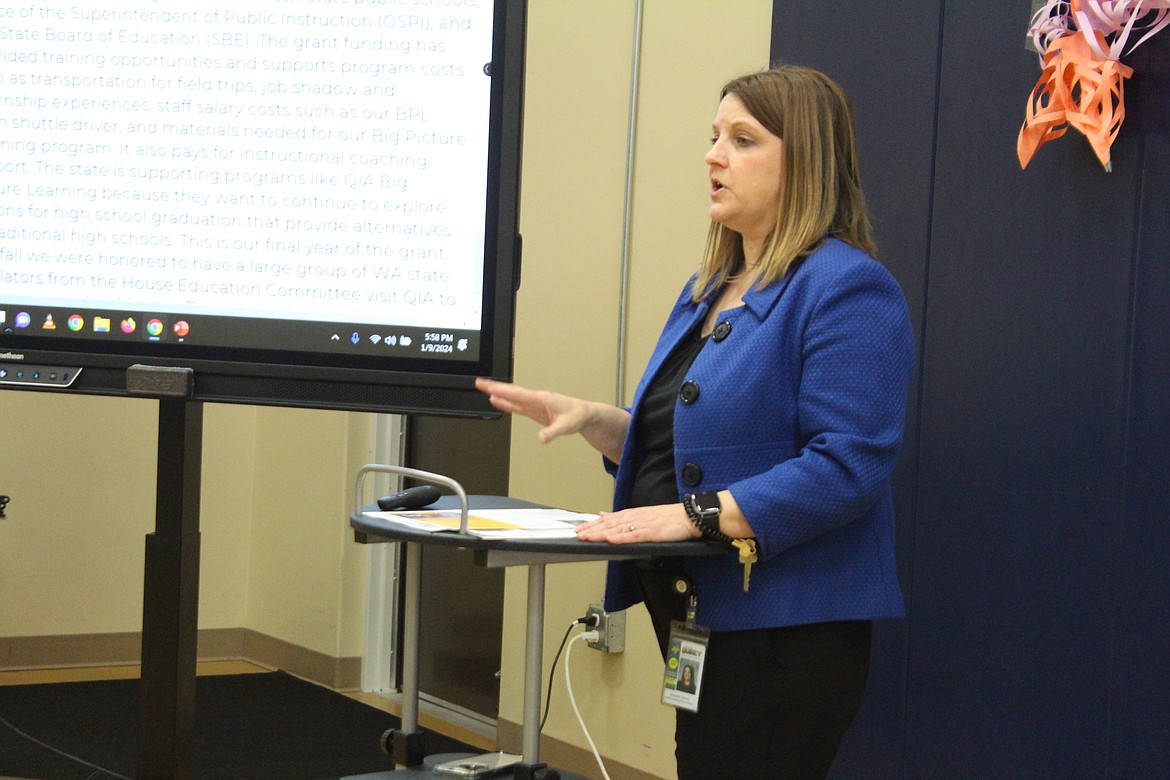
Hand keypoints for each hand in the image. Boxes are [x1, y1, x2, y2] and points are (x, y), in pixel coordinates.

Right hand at [476, 377, 630, 460]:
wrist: (585, 415)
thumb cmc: (577, 416)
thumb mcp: (566, 426)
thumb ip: (553, 433)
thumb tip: (541, 439)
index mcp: (540, 399)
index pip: (516, 393)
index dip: (500, 390)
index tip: (487, 385)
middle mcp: (536, 399)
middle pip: (511, 392)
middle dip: (495, 387)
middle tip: (479, 382)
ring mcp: (535, 404)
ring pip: (513, 397)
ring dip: (499, 393)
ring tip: (485, 389)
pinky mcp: (535, 411)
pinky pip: (517, 405)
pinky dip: (507, 403)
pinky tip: (498, 401)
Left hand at [575, 503, 701, 544]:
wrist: (689, 516)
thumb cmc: (669, 517)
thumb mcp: (643, 514)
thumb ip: (622, 516)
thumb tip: (604, 514)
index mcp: (632, 513)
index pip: (607, 519)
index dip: (592, 524)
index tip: (579, 529)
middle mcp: (635, 517)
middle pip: (609, 523)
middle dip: (592, 529)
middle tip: (578, 535)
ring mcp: (643, 524)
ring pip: (618, 529)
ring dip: (602, 533)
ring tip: (588, 538)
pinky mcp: (652, 532)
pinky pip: (634, 535)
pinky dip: (622, 538)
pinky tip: (612, 540)